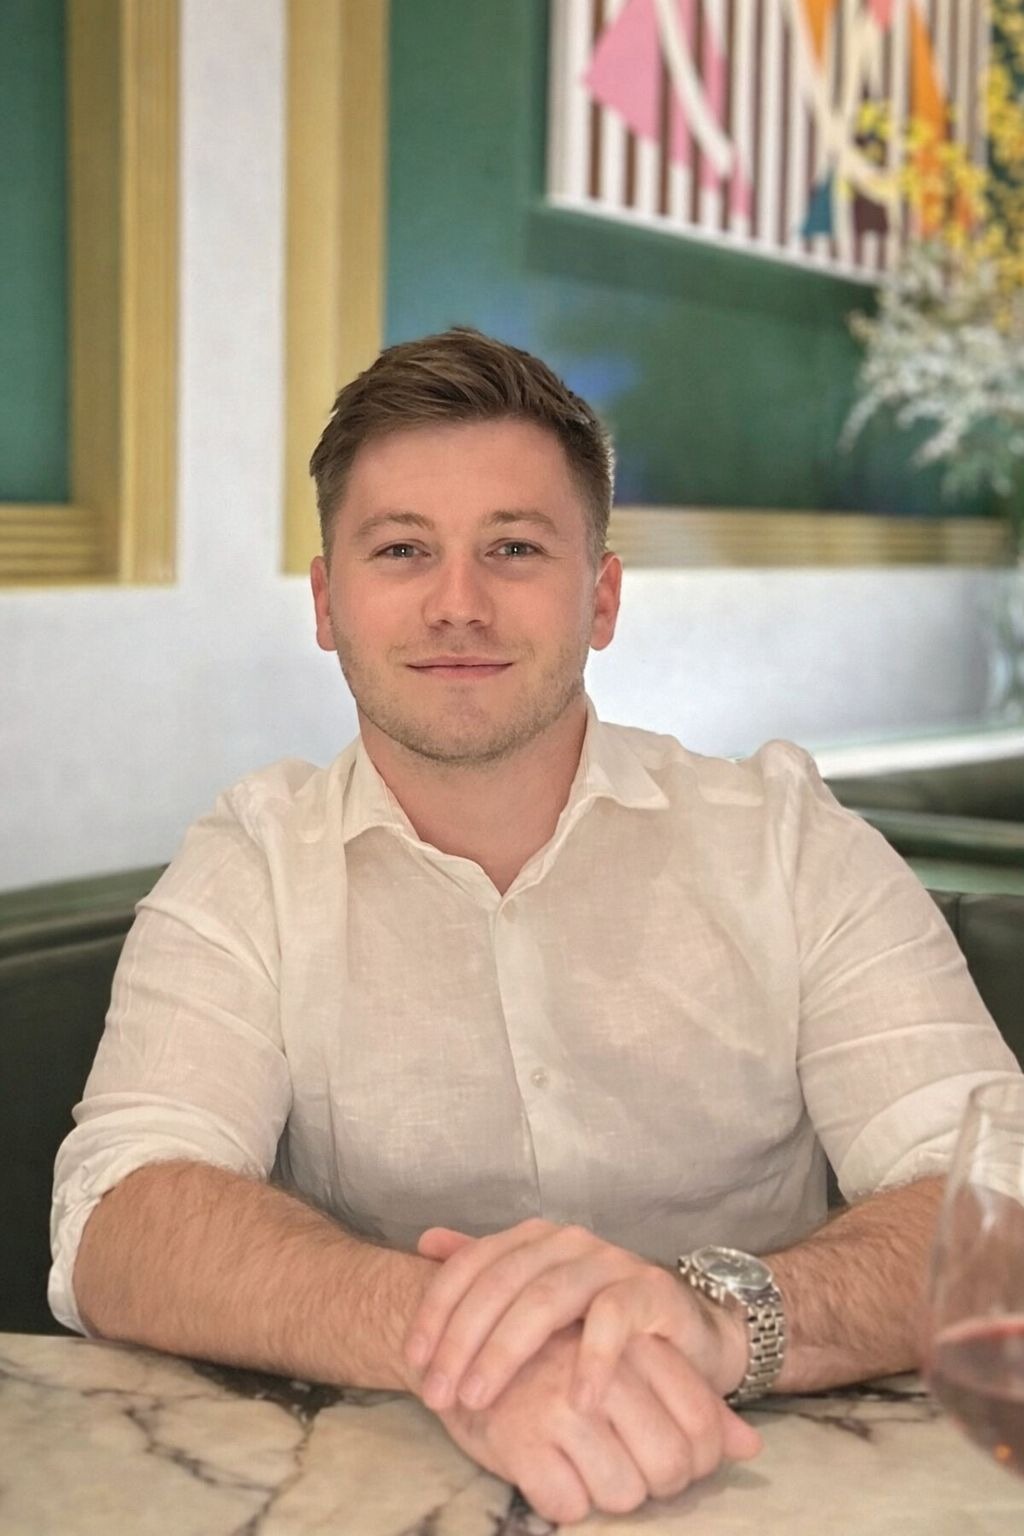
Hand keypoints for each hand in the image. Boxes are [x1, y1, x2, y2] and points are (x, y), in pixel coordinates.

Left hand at [404, 1219, 748, 1413]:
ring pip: (546, 1299)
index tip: (414, 1363)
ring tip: (480, 1399)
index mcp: (534, 1240)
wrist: (681, 1332)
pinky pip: (614, 1318)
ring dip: (506, 1352)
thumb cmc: (597, 1322)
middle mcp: (568, 1242)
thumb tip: (426, 1242)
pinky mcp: (650, 1290)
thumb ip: (485, 1268)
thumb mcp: (535, 1296)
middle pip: (501, 1284)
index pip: (472, 1266)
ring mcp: (609, 1262)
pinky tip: (574, 1401)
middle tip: (440, 1394)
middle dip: (462, 1341)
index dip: (436, 1312)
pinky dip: (592, 1359)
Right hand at [436, 1324, 761, 1525]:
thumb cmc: (555, 1359)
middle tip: (627, 1474)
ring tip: (580, 1466)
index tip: (672, 1463)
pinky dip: (560, 1500)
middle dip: (654, 1484)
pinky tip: (544, 1470)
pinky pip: (568, 1505)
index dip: (695, 1458)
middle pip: (672, 1467)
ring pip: (624, 1495)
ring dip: (605, 1494)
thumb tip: (751, 1446)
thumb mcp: (629, 1365)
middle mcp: (607, 1368)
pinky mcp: (520, 1435)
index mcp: (638, 1341)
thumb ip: (693, 1401)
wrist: (459, 1338)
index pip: (704, 1422)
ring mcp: (562, 1402)